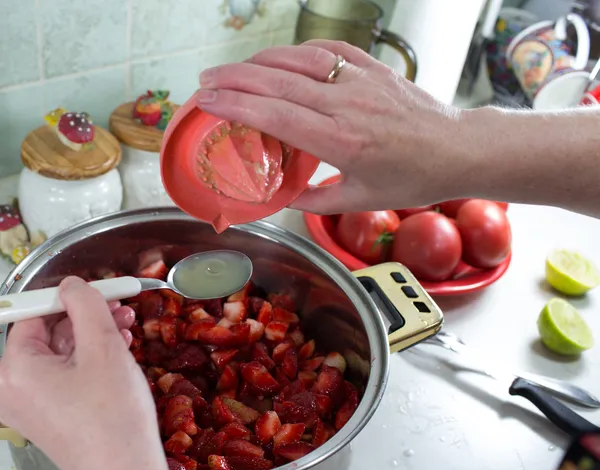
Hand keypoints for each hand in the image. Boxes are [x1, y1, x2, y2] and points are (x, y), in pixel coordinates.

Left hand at [0, 277, 173, 469]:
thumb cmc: (113, 414)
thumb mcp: (103, 346)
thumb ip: (86, 305)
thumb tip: (72, 285)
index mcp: (14, 371)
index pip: (33, 316)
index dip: (68, 298)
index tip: (98, 290)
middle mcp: (13, 390)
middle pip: (49, 334)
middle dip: (87, 317)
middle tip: (120, 307)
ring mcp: (30, 407)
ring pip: (62, 354)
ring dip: (95, 336)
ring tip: (128, 328)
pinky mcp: (50, 417)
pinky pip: (66, 376)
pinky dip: (91, 361)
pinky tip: (119, 353)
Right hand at [197, 40, 475, 213]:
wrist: (457, 150)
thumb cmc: (412, 178)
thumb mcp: (360, 199)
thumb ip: (314, 201)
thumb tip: (282, 198)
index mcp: (342, 141)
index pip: (276, 116)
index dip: (237, 106)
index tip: (208, 102)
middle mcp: (347, 105)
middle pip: (278, 83)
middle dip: (234, 79)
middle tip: (205, 81)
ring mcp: (361, 81)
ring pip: (299, 61)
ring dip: (259, 62)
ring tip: (232, 69)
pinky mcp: (373, 69)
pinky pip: (328, 50)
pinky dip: (298, 51)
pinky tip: (282, 58)